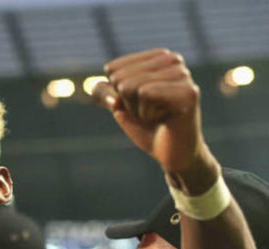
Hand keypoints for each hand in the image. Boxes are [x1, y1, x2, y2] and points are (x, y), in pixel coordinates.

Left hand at [93, 49, 205, 174]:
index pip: (112, 69)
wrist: (174, 154)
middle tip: (150, 113)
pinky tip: (166, 118)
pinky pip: (146, 94)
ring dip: (137, 110)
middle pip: (120, 78)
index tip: (139, 104)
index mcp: (157, 57)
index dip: (117, 95)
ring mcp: (183, 74)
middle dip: (128, 103)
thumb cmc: (149, 128)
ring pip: (130, 86)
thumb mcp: (120, 108)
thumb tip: (97, 84)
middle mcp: (172, 59)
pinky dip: (147, 114)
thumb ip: (104, 92)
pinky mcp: (188, 91)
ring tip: (158, 116)